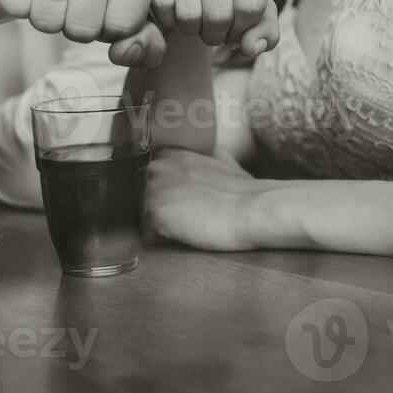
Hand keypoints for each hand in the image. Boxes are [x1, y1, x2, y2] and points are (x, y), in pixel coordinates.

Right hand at [0, 0, 162, 57]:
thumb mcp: (124, 16)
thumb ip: (145, 44)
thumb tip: (126, 53)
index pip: (124, 25)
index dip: (108, 31)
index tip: (102, 11)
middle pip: (84, 25)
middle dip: (75, 27)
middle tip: (72, 4)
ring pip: (48, 17)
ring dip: (45, 18)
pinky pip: (16, 3)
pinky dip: (17, 6)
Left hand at [146, 148, 268, 251]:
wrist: (252, 210)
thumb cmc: (244, 192)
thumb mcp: (224, 163)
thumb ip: (207, 159)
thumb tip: (214, 157)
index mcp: (172, 153)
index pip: (151, 177)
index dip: (165, 194)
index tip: (183, 203)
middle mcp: (157, 166)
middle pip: (141, 194)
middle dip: (158, 208)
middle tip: (185, 217)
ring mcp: (153, 188)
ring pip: (140, 213)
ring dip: (157, 223)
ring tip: (184, 226)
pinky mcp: (154, 213)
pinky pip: (145, 233)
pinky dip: (160, 239)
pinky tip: (181, 236)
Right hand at [148, 0, 279, 53]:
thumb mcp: (257, 13)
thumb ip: (266, 33)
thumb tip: (252, 46)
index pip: (251, 6)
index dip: (243, 30)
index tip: (237, 26)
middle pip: (219, 13)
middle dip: (217, 34)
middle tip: (214, 28)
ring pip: (189, 13)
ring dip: (192, 29)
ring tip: (196, 18)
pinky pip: (163, 6)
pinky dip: (169, 19)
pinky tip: (175, 9)